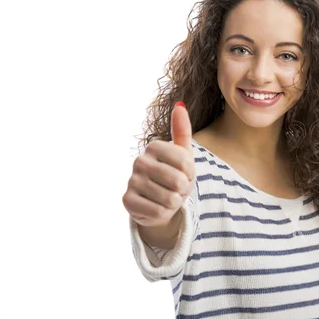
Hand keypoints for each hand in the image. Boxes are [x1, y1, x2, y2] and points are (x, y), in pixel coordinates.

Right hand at [122, 101, 195, 227]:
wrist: (160, 201)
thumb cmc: (175, 175)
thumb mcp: (183, 155)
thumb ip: (182, 131)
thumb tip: (180, 105)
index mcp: (154, 147)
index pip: (186, 163)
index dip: (191, 173)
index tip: (184, 173)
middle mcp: (140, 161)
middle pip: (178, 181)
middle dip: (183, 189)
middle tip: (177, 188)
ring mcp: (132, 181)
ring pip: (169, 198)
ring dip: (174, 202)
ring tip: (168, 197)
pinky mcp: (127, 201)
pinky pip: (158, 211)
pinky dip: (164, 213)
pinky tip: (158, 207)